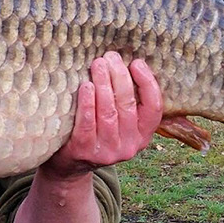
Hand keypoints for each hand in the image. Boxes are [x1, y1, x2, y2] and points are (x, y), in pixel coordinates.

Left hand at [41, 51, 162, 178]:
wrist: (70, 165)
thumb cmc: (96, 131)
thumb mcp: (119, 123)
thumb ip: (126, 101)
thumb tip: (125, 61)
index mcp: (142, 135)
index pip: (154, 108)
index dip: (148, 84)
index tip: (137, 62)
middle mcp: (129, 146)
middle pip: (127, 105)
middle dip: (120, 76)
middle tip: (110, 57)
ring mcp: (107, 151)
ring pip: (109, 112)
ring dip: (103, 84)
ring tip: (98, 64)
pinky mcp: (84, 151)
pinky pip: (87, 123)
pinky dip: (87, 102)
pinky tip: (85, 86)